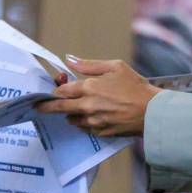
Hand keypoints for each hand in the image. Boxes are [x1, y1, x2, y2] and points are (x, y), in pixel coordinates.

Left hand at [36, 57, 160, 136]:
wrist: (152, 111)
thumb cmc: (136, 86)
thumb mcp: (115, 67)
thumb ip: (89, 64)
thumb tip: (69, 59)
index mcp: (89, 87)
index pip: (62, 90)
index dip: (55, 90)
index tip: (50, 91)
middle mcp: (87, 106)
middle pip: (59, 108)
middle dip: (47, 107)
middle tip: (39, 107)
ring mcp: (93, 121)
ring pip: (72, 119)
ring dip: (70, 114)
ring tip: (75, 109)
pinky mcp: (100, 132)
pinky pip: (84, 129)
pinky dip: (83, 123)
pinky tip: (90, 117)